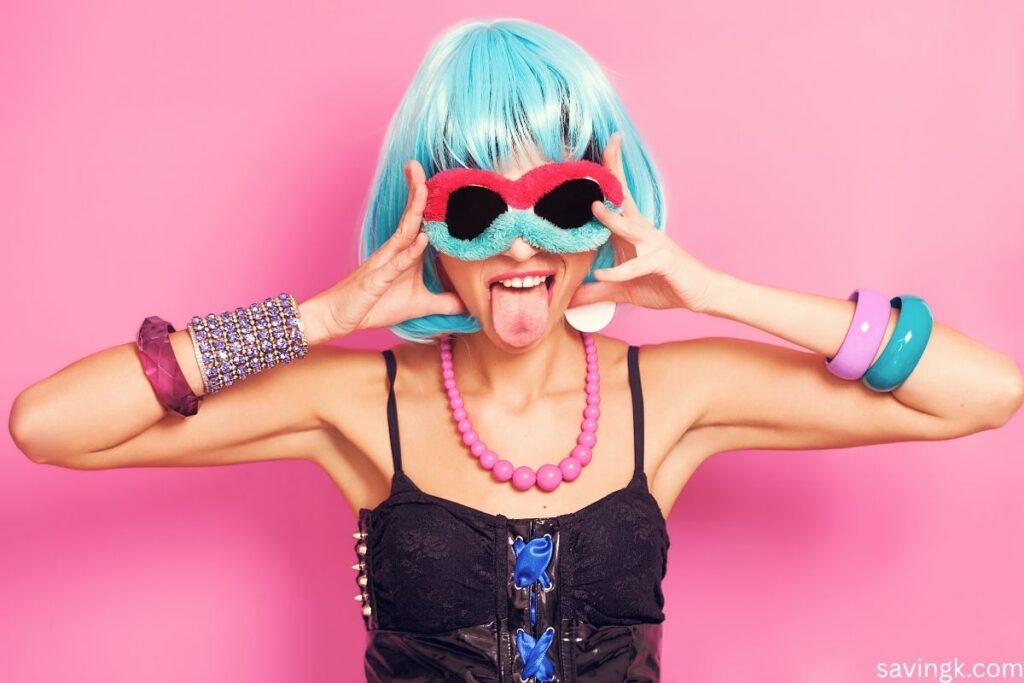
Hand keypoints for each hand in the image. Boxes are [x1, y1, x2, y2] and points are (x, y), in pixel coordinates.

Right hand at [301, 160, 466, 342]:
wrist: (338, 317)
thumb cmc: (376, 306)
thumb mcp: (418, 306)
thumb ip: (444, 303)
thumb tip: (469, 304)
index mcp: (404, 253)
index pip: (420, 222)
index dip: (429, 202)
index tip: (443, 180)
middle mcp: (394, 252)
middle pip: (410, 216)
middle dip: (417, 190)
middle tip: (420, 165)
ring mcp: (384, 263)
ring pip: (403, 232)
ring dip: (414, 209)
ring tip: (424, 186)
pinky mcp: (377, 280)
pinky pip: (395, 264)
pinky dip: (409, 252)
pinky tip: (422, 239)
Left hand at [569, 132, 722, 313]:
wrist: (700, 294)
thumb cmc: (663, 284)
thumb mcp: (623, 289)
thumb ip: (597, 291)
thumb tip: (570, 300)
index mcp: (631, 231)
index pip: (617, 195)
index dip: (610, 170)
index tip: (605, 143)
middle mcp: (643, 231)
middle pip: (625, 196)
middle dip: (615, 170)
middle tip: (609, 142)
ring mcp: (654, 245)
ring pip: (630, 228)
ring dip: (612, 218)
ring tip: (594, 208)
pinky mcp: (663, 262)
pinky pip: (638, 266)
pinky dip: (620, 271)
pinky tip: (604, 274)